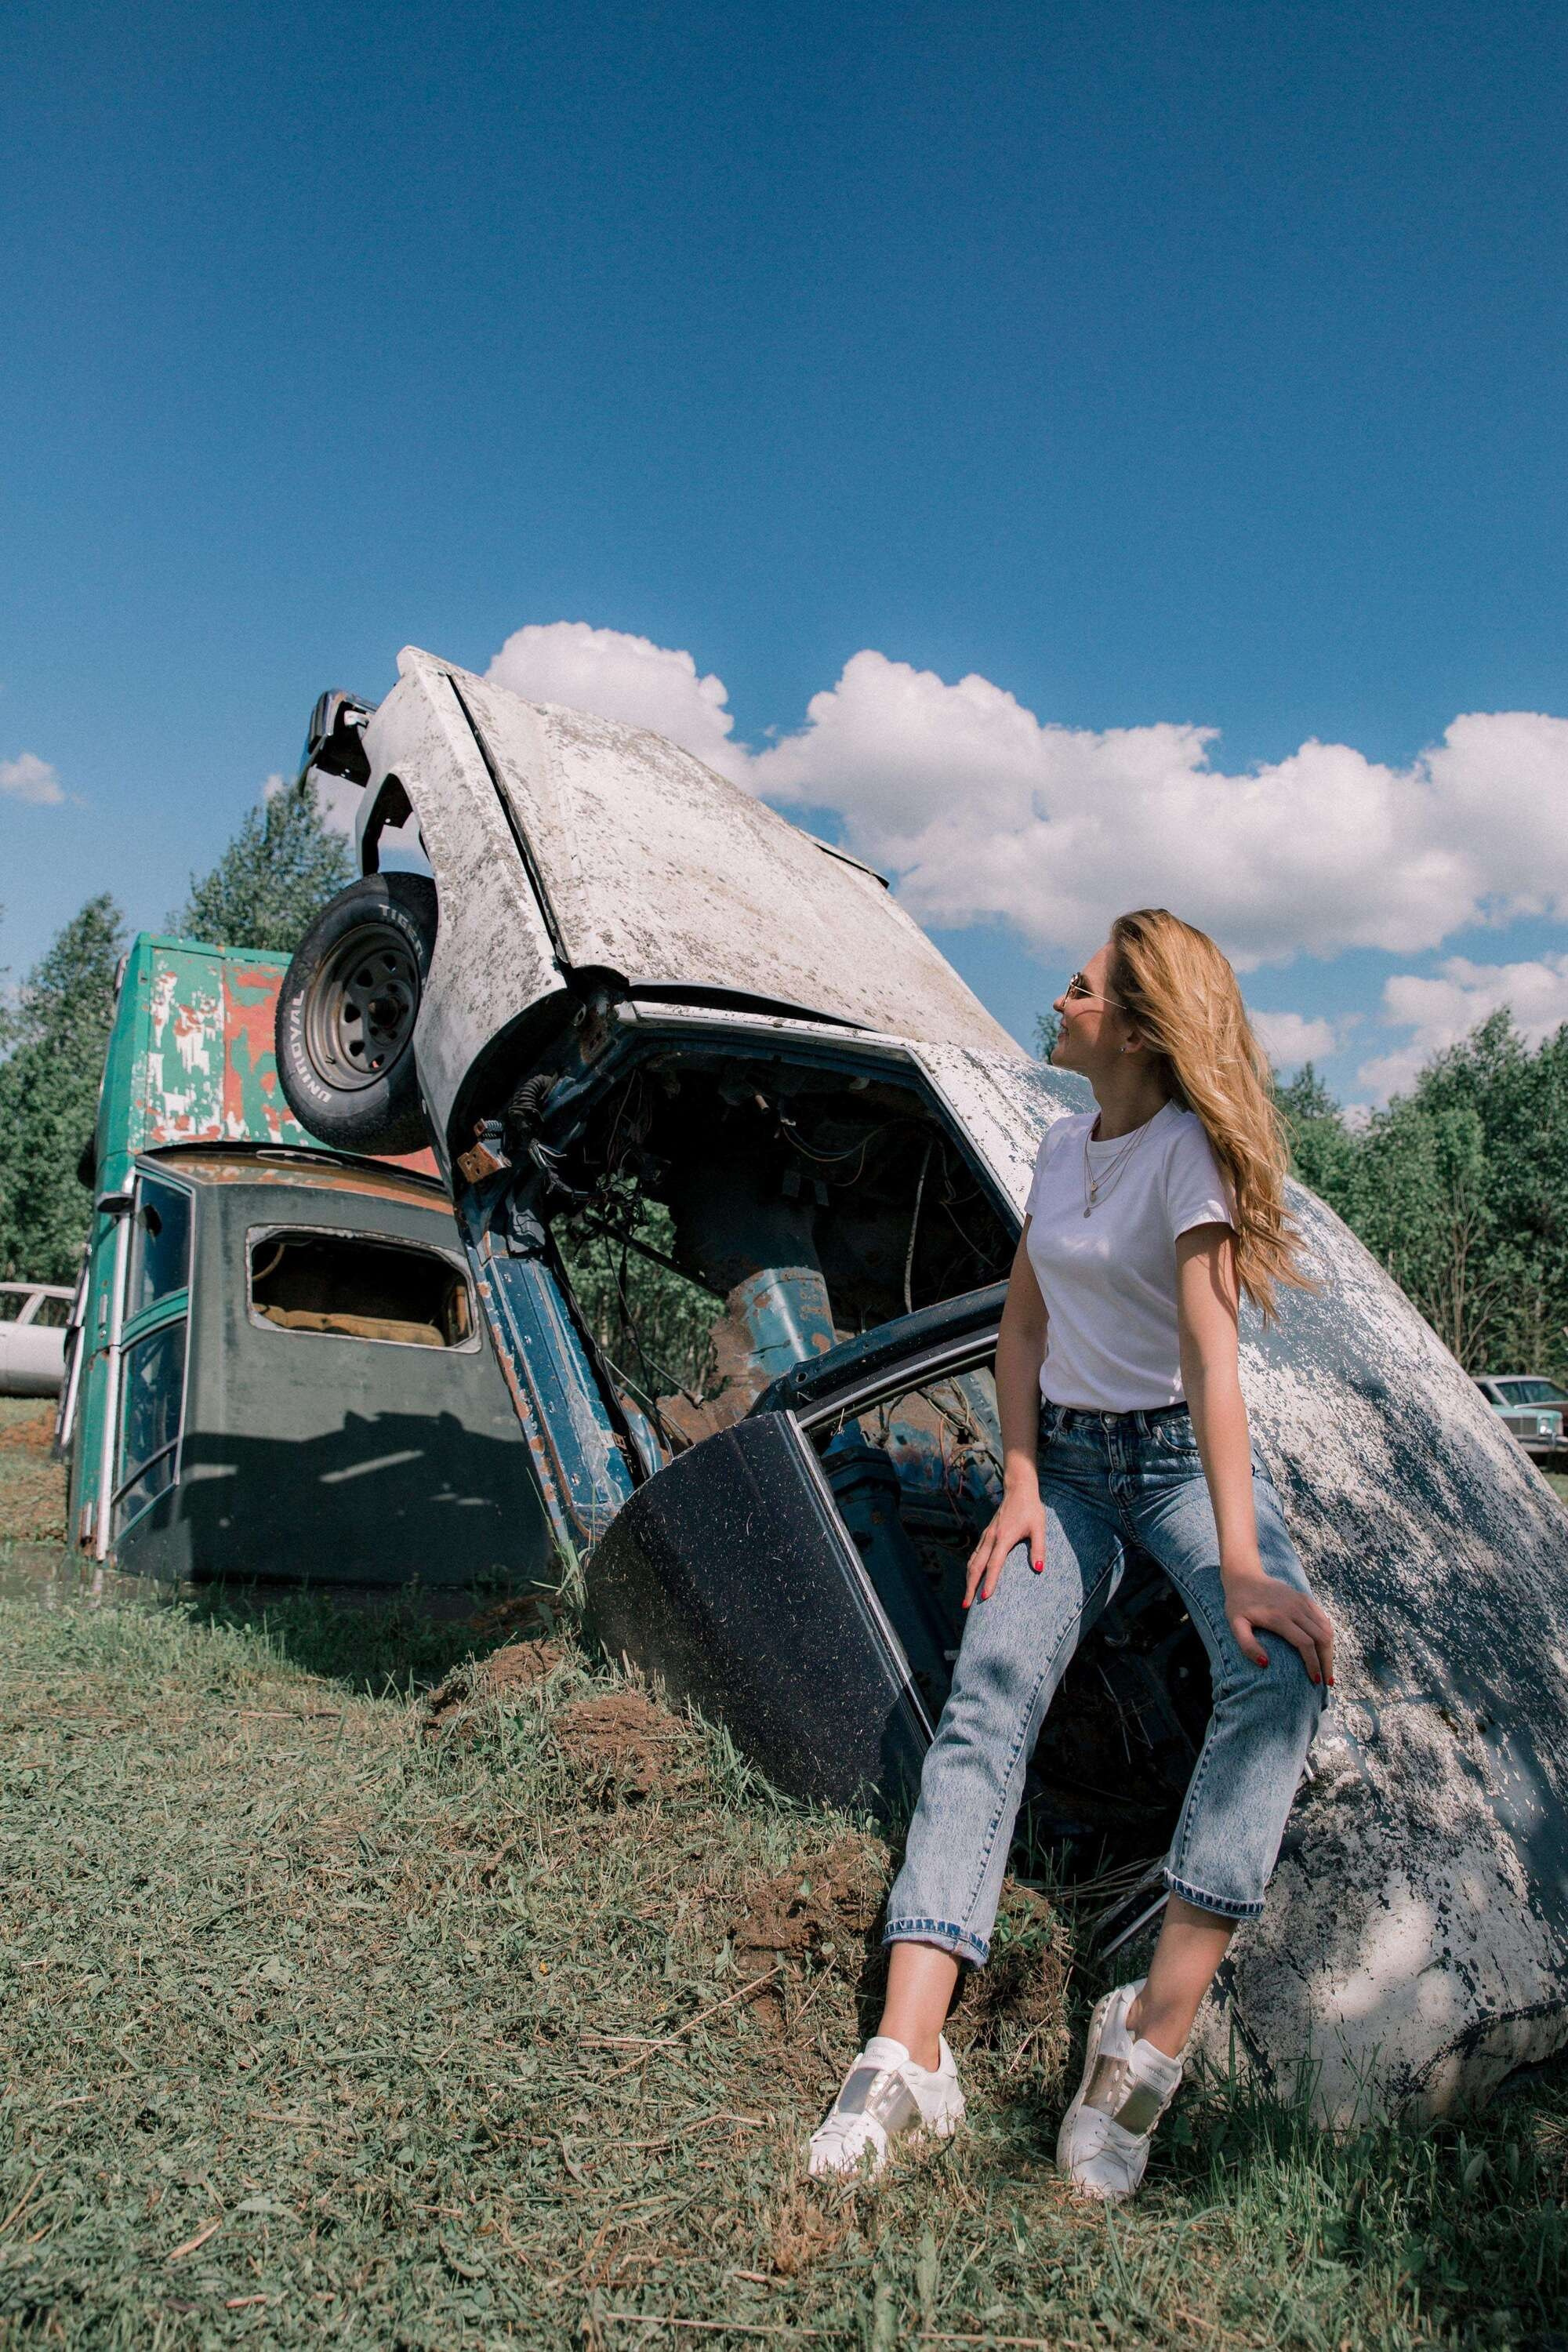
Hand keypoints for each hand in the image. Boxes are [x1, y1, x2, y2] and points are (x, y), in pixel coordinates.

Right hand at [964, 1482, 1045, 1607]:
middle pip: (976, 1566)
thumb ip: (1039, 1549)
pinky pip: (975, 1555)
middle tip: (967, 1605)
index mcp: (1003, 1538)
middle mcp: (991, 1538)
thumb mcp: (1039, 1527)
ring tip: (966, 1596)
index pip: (994, 1564)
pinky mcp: (987, 1534)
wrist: (1018, 1489)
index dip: (989, 1582)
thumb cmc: (1031, 1509)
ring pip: (973, 1561)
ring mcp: (987, 1536)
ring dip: (968, 1579)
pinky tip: (971, 1577)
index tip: (984, 1598)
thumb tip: (1039, 1569)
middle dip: (970, 1587)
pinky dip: (971, 1569)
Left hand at [1223, 1562, 1334, 1686]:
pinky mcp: (1305, 1598)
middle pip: (1321, 1638)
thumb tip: (1265, 1663)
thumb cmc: (1238, 1604)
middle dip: (1326, 1662)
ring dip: (1329, 1650)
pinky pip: (1323, 1619)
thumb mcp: (1235, 1625)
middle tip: (1327, 1681)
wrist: (1244, 1577)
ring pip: (1326, 1629)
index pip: (1305, 1644)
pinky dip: (1327, 1635)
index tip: (1315, 1681)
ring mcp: (1302, 1602)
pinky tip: (1325, 1649)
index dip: (1313, 1664)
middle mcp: (1295, 1609)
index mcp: (1279, 1618)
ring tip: (1327, 1668)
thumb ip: (1247, 1645)